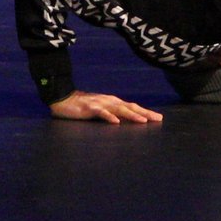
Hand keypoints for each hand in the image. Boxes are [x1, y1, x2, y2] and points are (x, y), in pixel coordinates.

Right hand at [48, 90, 164, 123]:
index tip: (158, 118)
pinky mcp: (89, 108)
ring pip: (119, 110)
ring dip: (132, 115)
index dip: (146, 111)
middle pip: (130, 107)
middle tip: (158, 119)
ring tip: (143, 121)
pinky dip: (109, 117)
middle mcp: (109, 101)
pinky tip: (116, 123)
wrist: (62, 98)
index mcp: (112, 102)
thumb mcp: (99, 110)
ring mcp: (100, 104)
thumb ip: (111, 114)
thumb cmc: (81, 106)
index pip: (132, 107)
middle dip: (145, 113)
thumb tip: (124, 122)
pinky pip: (101, 113)